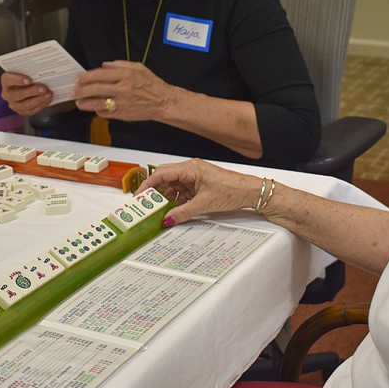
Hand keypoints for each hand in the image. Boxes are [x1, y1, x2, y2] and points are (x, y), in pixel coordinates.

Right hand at [0, 72, 53, 115]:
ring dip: (38, 100)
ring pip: (24, 105)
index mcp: (6, 80)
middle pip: (17, 94)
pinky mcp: (22, 111)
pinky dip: (41, 105)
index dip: (18, 80)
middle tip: (44, 88)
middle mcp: (7, 93)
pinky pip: (31, 111)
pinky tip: (48, 99)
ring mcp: (14, 104)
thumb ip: (32, 67)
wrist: (35, 85)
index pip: (8, 79)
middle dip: (32, 91)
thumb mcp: (30, 69)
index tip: (29, 80)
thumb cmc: (31, 74)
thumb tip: (42, 61)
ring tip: (48, 94)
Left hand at [72, 60, 172, 120]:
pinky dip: (98, 111)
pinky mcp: (122, 114)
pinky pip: (105, 113)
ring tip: (79, 102)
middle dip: (80, 90)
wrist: (163, 102)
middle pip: (94, 89)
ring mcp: (122, 103)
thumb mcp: (138, 68)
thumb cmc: (152, 85)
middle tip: (74, 90)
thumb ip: (119, 65)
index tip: (78, 78)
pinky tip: (96, 108)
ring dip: (84, 103)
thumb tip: (104, 65)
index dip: (85, 76)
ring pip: (97, 103)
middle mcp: (122, 89)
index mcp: (126, 75)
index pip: (99, 74)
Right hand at [138, 159, 261, 226]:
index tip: (139, 197)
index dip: (147, 185)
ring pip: (173, 186)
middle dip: (155, 193)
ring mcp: (195, 177)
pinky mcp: (199, 184)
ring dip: (167, 198)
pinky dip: (177, 200)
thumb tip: (167, 219)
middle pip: (165, 178)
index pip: (161, 173)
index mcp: (190, 168)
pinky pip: (182, 191)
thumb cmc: (232, 190)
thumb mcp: (203, 204)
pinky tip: (175, 210)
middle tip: (147, 206)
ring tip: (161, 211)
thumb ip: (182, 212)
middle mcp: (190, 169)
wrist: (250, 192)